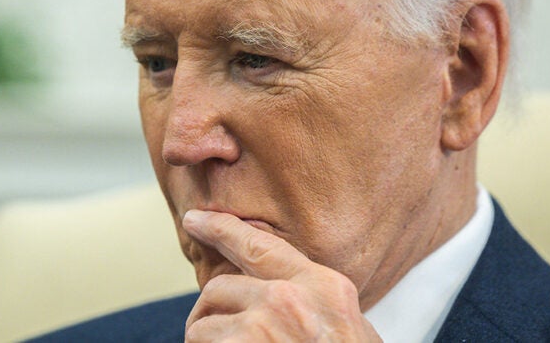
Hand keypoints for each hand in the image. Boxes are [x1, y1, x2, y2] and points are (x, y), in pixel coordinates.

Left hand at [182, 209, 382, 341]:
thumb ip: (317, 304)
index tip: (196, 219)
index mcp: (322, 288)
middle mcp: (289, 301)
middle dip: (209, 312)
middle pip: (220, 288)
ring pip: (202, 327)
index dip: (222, 228)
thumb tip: (277, 292)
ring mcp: (260, 331)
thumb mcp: (353, 330)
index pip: (260, 245)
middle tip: (213, 333)